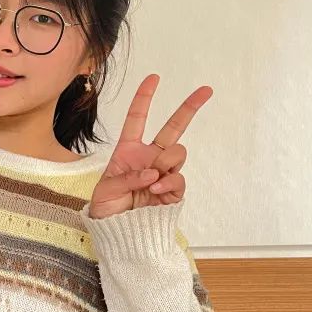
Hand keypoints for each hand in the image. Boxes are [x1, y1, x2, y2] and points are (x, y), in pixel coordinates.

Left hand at [87, 74, 212, 219]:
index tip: (154, 78)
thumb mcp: (105, 190)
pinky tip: (156, 190)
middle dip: (190, 107)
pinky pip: (179, 179)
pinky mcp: (173, 191)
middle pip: (174, 127)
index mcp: (129, 151)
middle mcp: (150, 157)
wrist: (118, 233)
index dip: (144, 98)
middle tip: (206, 90)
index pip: (138, 119)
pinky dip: (169, 183)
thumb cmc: (107, 208)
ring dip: (166, 163)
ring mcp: (164, 173)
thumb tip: (153, 173)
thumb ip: (127, 178)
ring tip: (151, 181)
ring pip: (178, 152)